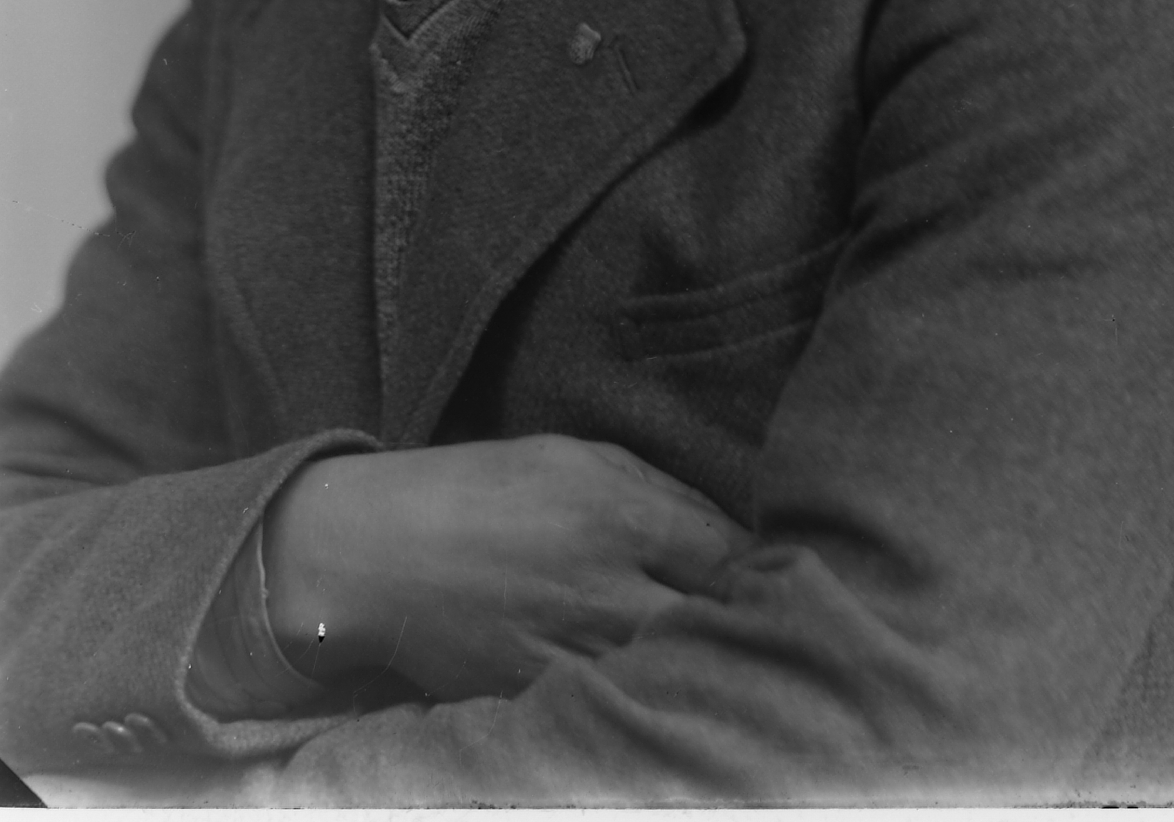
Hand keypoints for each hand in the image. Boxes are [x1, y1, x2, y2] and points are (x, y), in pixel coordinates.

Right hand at [263, 434, 748, 700]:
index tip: (797, 585)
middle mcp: (606, 589)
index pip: (735, 558)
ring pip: (672, 682)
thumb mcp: (577, 458)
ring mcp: (573, 654)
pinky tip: (670, 708)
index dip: (774, 576)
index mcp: (622, 516)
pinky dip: (647, 711)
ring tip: (742, 681)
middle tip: (787, 642)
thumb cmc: (484, 489)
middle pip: (717, 630)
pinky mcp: (541, 701)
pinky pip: (616, 714)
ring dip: (708, 680)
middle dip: (755, 636)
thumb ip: (661, 492)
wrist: (376, 553)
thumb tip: (736, 528)